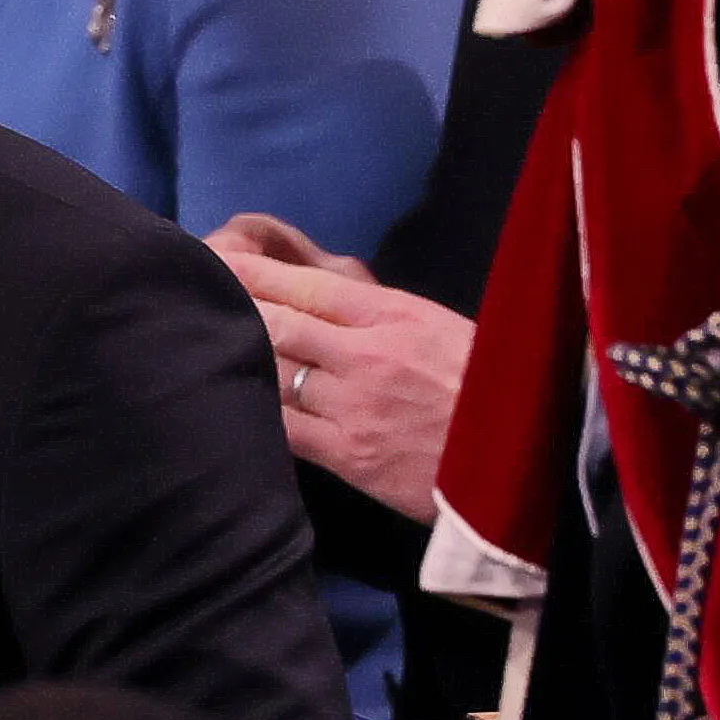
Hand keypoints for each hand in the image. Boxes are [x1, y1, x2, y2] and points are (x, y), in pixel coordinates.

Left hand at [207, 215, 470, 521]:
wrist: (531, 462)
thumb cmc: (492, 387)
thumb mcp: (441, 327)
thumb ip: (382, 312)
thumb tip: (326, 289)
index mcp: (394, 314)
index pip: (304, 284)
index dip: (251, 272)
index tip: (213, 258)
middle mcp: (366, 354)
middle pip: (276, 322)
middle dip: (231, 307)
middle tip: (188, 296)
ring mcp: (354, 406)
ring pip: (273, 373)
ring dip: (236, 359)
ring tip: (195, 347)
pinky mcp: (350, 456)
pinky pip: (285, 429)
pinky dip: (256, 414)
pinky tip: (230, 404)